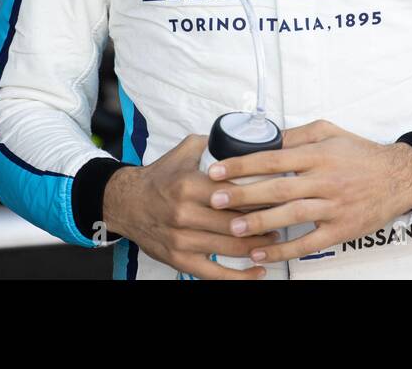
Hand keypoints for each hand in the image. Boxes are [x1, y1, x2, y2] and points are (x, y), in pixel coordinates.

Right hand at [102, 134, 278, 278]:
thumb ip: (213, 143)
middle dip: (265, 221)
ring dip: (259, 245)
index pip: (235, 193)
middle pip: (237, 222)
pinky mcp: (180, 259)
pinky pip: (215, 274)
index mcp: (189, 185)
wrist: (126, 203)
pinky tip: (259, 271)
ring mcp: (182, 240)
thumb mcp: (183, 152)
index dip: (261, 195)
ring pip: (231, 247)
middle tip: (285, 216)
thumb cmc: (159, 178)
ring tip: (276, 238)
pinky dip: (241, 276)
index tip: (281, 193)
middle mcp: (185, 214)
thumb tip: (243, 135)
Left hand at [205, 120, 411, 266]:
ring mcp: (333, 207)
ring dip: (260, 223)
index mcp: (318, 154)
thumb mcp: (329, 131)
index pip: (273, 159)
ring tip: (233, 227)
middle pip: (277, 188)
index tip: (217, 170)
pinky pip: (308, 243)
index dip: (242, 165)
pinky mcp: (340, 230)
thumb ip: (297, 135)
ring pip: (290, 215)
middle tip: (215, 199)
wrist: (399, 177)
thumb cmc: (360, 154)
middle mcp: (324, 180)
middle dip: (243, 194)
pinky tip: (261, 252)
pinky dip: (284, 250)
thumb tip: (265, 139)